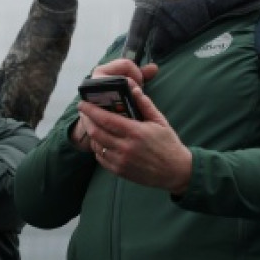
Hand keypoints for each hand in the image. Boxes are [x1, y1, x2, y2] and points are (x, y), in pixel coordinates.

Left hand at [78, 80, 191, 194]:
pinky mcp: (119, 171)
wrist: (176, 171)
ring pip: (97, 145)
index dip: (91, 110)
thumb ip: (145, 104)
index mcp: (135, 132)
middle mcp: (126, 147)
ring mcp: (121, 161)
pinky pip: (101, 158)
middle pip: (96, 132)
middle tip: (84, 113)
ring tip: (92, 125)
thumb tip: (133, 88)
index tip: (82, 103)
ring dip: (92, 134)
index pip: (106, 119)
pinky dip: (98, 148)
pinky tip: (101, 141)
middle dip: (87, 121)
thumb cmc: (168, 144)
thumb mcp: (160, 121)